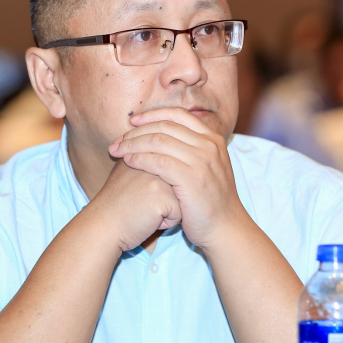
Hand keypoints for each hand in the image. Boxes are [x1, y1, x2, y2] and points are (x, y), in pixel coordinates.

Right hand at [88, 159, 181, 252]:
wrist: (102, 227)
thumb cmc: (114, 206)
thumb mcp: (124, 173)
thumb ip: (141, 161)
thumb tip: (161, 158)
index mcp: (143, 153)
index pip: (168, 171)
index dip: (155, 190)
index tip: (134, 194)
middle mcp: (152, 161)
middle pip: (177, 183)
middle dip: (163, 198)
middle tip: (137, 203)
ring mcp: (159, 178)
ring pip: (180, 198)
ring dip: (165, 210)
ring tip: (142, 210)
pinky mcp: (164, 196)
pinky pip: (179, 213)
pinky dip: (166, 223)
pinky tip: (146, 220)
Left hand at [108, 108, 244, 247]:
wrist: (225, 228)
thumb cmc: (210, 201)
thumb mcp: (209, 167)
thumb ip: (192, 149)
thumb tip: (166, 135)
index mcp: (213, 138)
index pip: (178, 115)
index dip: (152, 115)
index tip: (133, 122)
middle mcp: (209, 145)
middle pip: (165, 126)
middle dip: (136, 132)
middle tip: (118, 140)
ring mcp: (202, 161)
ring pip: (158, 141)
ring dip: (133, 144)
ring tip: (117, 150)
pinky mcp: (191, 178)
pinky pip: (159, 162)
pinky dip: (140, 159)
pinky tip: (128, 162)